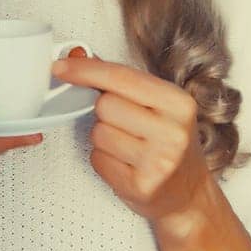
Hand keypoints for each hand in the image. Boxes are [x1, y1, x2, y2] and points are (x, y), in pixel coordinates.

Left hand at [50, 49, 216, 236]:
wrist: (189, 193)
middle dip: (105, 112)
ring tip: (129, 146)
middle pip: (105, 105)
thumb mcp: (160, 105)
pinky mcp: (141, 186)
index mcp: (179, 103)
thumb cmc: (169, 143)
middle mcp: (172, 131)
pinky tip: (125, 164)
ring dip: (104, 138)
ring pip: (98, 133)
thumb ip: (122, 81)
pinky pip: (98, 160)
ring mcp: (158, 161)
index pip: (121, 77)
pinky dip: (104, 159)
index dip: (86, 70)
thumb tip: (78, 57)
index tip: (61, 67)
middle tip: (126, 124)